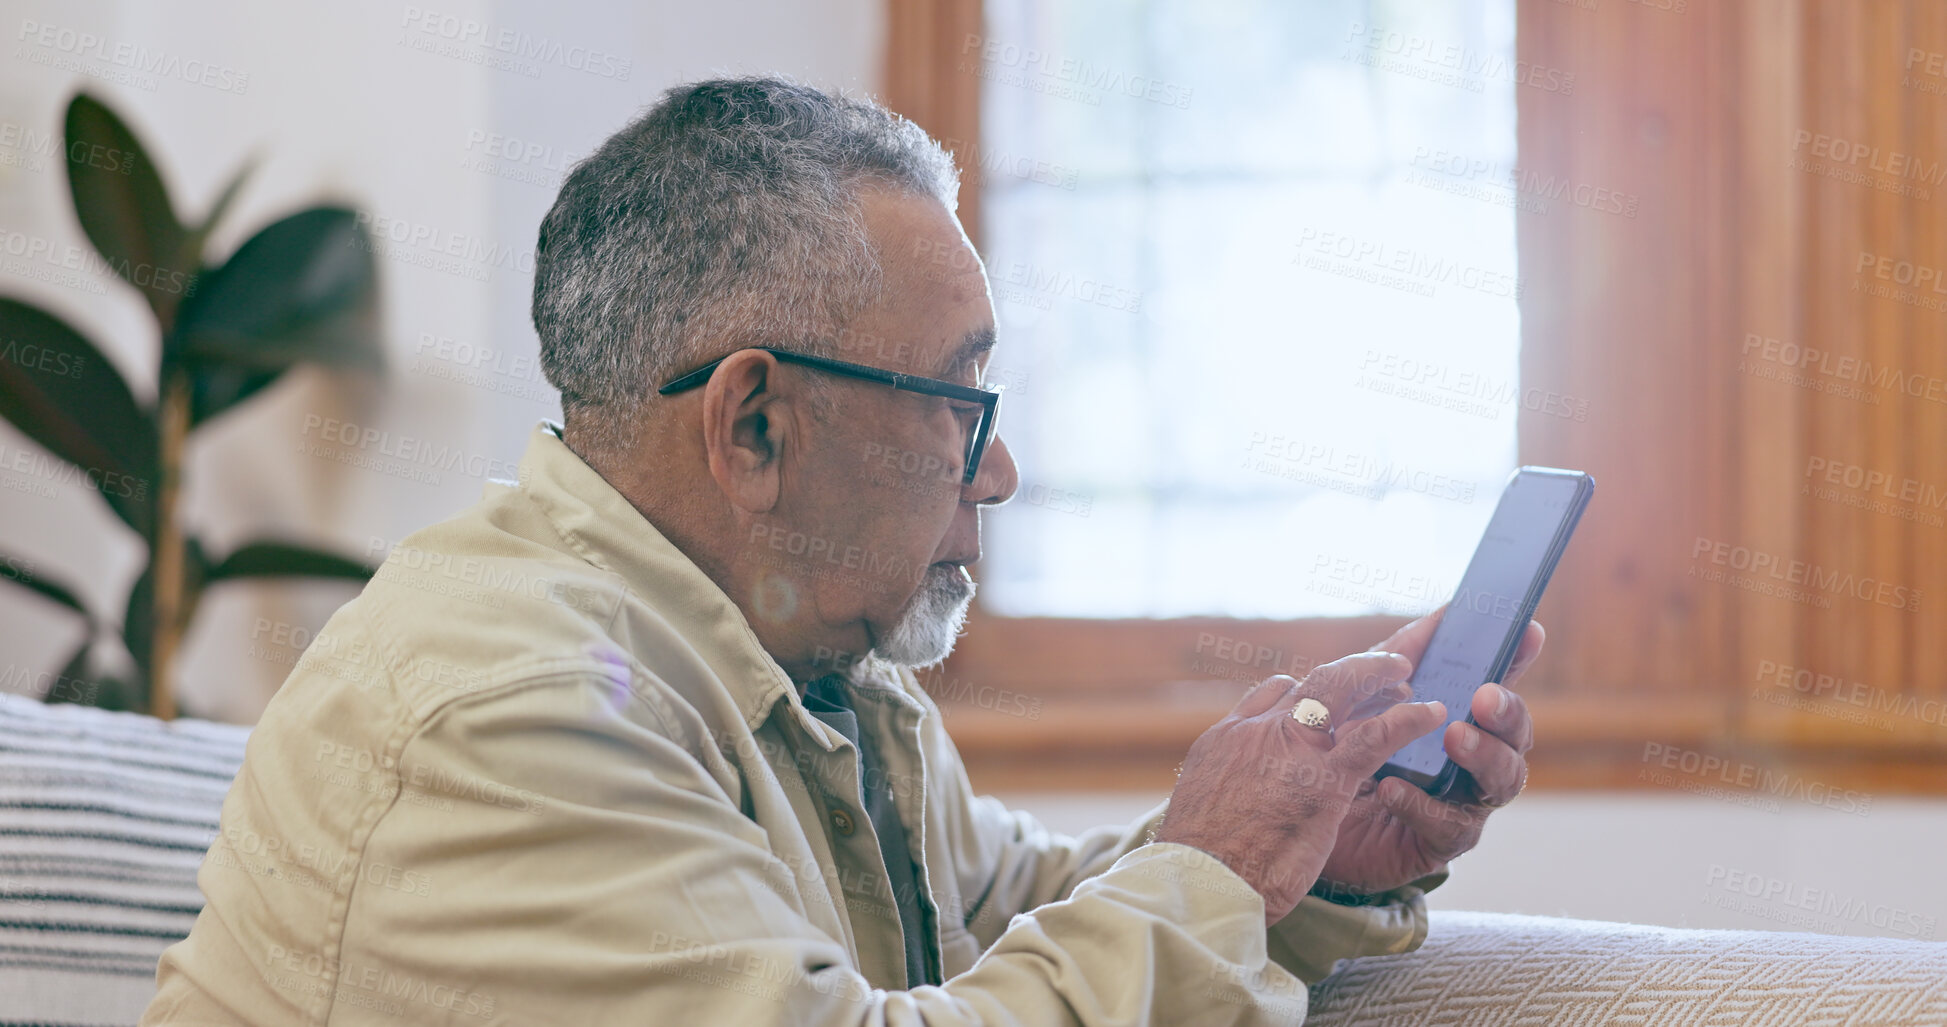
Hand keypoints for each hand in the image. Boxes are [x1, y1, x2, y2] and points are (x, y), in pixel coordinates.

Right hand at [1155, 653, 1446, 923]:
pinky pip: (1375, 736)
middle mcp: (1260, 731)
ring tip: (1405, 677)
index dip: (1305, 688)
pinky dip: (1406, 720)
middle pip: (1312, 681)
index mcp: (1229, 738)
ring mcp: (1294, 750)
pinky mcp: (1326, 780)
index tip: (1326, 693)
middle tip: (1382, 669)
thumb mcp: (1196, 805)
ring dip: (1379, 679)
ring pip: (1344, 691)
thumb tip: (1228, 797)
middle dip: (1352, 670)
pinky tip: (1429, 713)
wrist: (1201, 881)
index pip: (1273, 694)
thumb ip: (1223, 787)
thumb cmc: (1197, 861)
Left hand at [1312, 607, 1542, 898]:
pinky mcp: (1438, 843)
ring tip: (1452, 736)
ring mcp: (1463, 804)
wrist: (1307, 822)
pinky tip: (1393, 789)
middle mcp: (1475, 762)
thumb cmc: (1347, 753)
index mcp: (1463, 721)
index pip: (1499, 688)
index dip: (1518, 660)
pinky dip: (1423, 804)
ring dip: (1481, 755)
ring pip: (1501, 782)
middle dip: (1508, 713)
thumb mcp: (1369, 699)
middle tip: (1484, 697)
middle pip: (1515, 738)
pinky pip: (1447, 826)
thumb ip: (1405, 658)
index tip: (1529, 631)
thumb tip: (1445, 612)